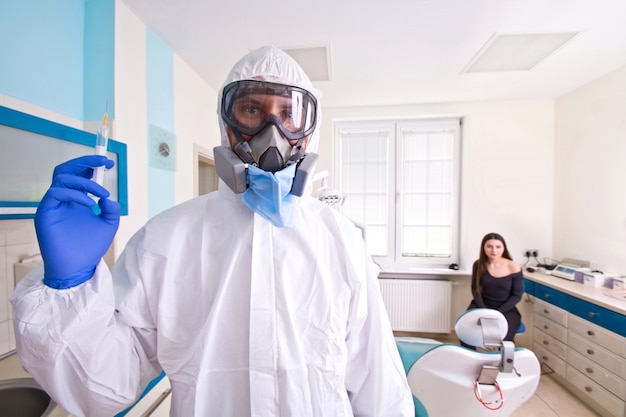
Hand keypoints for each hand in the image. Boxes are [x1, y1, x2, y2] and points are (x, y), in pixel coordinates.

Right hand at [35, 155, 120, 288]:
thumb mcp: (108, 225)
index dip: (91, 165)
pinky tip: (90, 204)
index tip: (108, 163)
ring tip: (101, 192)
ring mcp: (53, 204)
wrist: (78, 268)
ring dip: (84, 181)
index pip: (79, 174)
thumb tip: (107, 197)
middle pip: (66, 170)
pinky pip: (56, 193)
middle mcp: (63, 199)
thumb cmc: (90, 247)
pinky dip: (75, 194)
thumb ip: (111, 209)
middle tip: (102, 162)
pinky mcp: (45, 213)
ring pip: (61, 178)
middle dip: (85, 162)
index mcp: (76, 199)